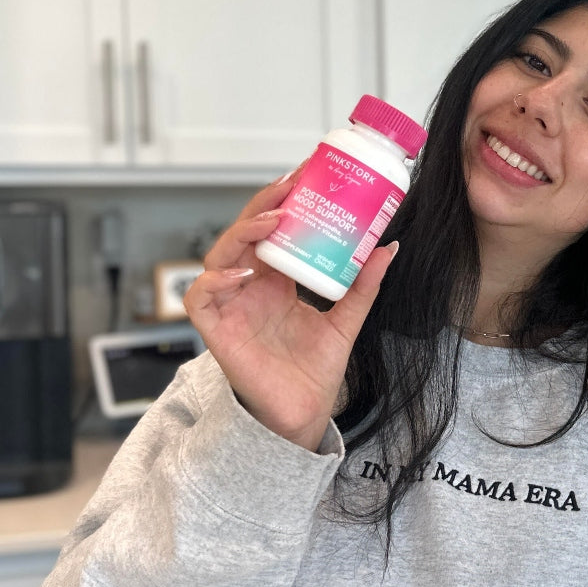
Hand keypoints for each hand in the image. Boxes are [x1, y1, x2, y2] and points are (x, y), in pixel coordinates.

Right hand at [182, 168, 397, 450]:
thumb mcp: (346, 319)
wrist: (304, 413)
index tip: (307, 173)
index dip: (283, 200)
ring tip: (272, 221)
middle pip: (245, 233)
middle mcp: (249, 286)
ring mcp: (230, 306)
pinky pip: (200, 298)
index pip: (272, 229)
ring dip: (243, 234)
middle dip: (264, 204)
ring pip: (220, 255)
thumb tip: (387, 247)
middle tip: (291, 185)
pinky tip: (241, 274)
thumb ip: (363, 285)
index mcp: (275, 279)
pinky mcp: (216, 330)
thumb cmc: (316, 368)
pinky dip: (215, 281)